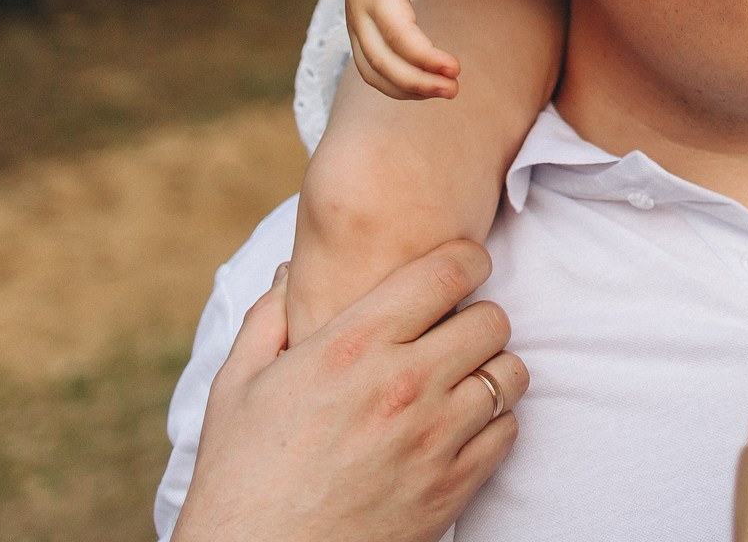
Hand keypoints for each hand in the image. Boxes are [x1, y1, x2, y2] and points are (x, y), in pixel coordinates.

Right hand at [176, 242, 525, 541]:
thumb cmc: (240, 477)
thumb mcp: (237, 387)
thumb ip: (269, 318)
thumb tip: (290, 272)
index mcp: (352, 346)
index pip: (447, 273)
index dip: (465, 259)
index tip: (461, 265)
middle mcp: (403, 385)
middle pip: (493, 320)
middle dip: (477, 315)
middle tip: (454, 328)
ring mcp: (434, 439)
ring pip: (510, 374)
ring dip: (490, 369)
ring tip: (460, 377)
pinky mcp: (452, 488)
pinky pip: (508, 431)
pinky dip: (493, 423)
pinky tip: (459, 425)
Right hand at [342, 0, 461, 98]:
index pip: (395, 31)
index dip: (422, 55)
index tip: (455, 68)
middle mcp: (359, 11)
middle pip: (380, 59)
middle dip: (416, 81)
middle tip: (454, 89)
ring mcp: (356, 25)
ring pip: (372, 71)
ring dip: (406, 89)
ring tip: (445, 91)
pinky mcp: (361, 33)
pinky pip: (372, 69)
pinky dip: (396, 85)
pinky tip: (426, 86)